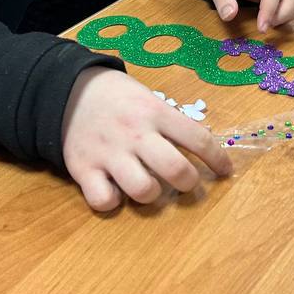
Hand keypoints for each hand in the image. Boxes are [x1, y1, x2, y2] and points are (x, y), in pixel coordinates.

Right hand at [61, 67, 232, 212]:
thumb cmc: (119, 98)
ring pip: (143, 190)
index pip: (198, 139)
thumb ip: (171, 122)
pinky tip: (115, 191)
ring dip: (152, 195)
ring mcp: (109, 153)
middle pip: (176, 170)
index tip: (225, 171)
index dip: (218, 160)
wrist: (68, 91)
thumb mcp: (149, 98)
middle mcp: (136, 134)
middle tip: (187, 184)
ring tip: (150, 187)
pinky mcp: (84, 169)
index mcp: (156, 113)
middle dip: (190, 184)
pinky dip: (112, 202)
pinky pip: (104, 200)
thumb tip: (203, 146)